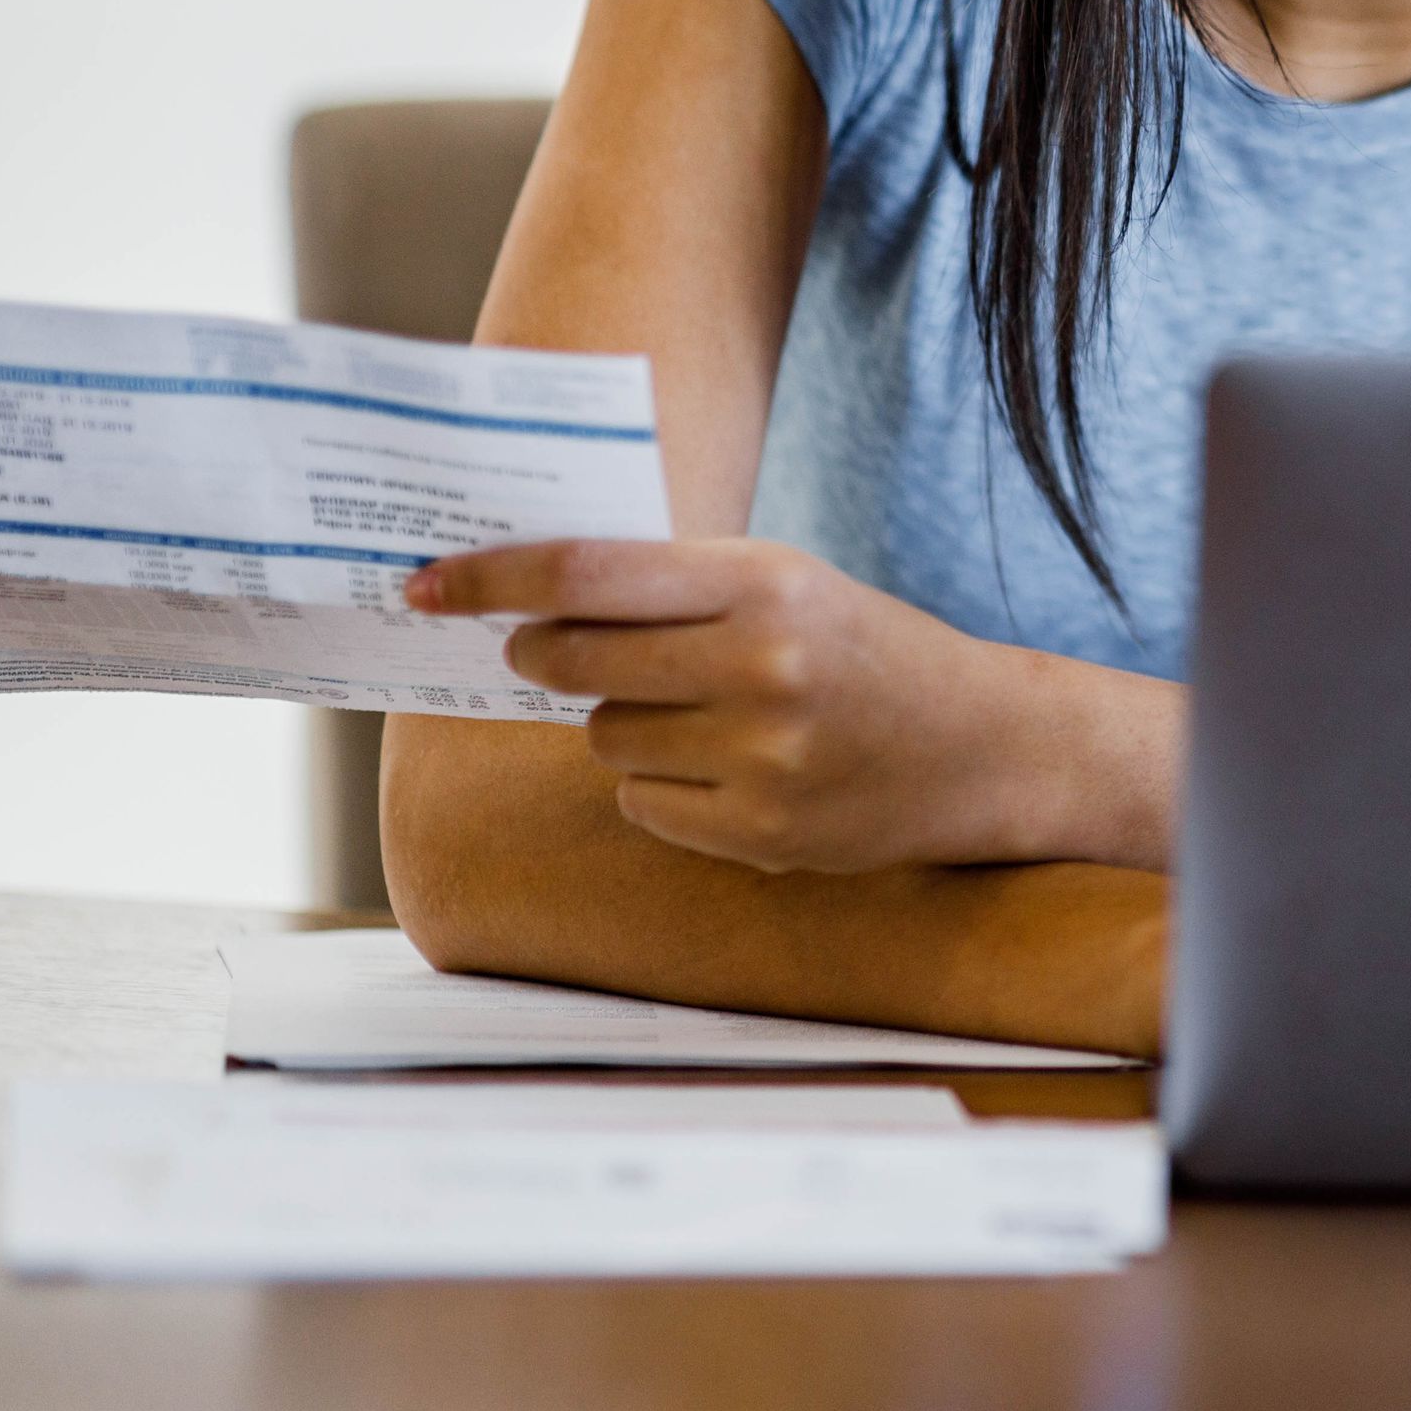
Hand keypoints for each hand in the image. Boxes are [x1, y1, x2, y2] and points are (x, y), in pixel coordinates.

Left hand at [409, 540, 1175, 876]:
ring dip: (626, 727)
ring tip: (710, 717)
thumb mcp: (787, 584)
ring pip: (605, 740)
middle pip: (575, 661)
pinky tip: (738, 773)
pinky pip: (644, 804)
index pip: (587, 574)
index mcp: (765, 584)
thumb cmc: (863, 649)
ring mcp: (763, 760)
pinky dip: (666, 788)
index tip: (425, 582)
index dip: (491, 578)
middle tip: (550, 649)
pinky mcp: (762, 836)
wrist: (986, 745)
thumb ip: (673, 585)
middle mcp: (763, 668)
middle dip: (546, 654)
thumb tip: (523, 597)